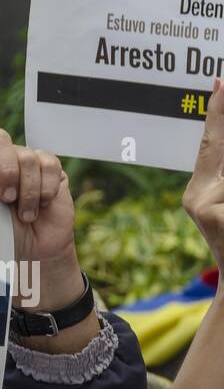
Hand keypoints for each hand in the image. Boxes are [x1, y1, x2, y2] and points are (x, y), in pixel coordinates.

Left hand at [0, 129, 80, 311]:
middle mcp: (6, 159)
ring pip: (28, 157)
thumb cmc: (8, 233)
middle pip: (2, 139)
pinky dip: (46, 188)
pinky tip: (43, 204)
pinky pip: (50, 165)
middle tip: (8, 198)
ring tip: (27, 214)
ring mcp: (29, 163)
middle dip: (6, 172)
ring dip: (28, 191)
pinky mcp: (53, 171)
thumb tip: (0, 188)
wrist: (36, 249)